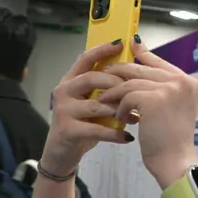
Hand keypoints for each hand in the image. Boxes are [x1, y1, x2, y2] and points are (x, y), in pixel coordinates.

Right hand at [40, 40, 135, 176]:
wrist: (61, 154)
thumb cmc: (82, 124)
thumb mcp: (91, 102)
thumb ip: (105, 89)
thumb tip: (134, 74)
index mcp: (71, 80)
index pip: (86, 58)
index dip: (102, 49)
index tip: (121, 43)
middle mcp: (64, 91)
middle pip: (92, 78)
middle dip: (116, 83)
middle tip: (136, 90)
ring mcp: (63, 110)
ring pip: (97, 104)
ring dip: (119, 110)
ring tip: (135, 116)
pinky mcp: (67, 130)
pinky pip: (96, 129)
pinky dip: (114, 133)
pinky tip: (127, 137)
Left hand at [99, 35, 197, 188]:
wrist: (175, 161)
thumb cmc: (172, 139)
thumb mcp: (171, 107)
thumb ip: (161, 87)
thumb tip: (139, 69)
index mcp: (188, 82)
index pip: (160, 61)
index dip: (143, 53)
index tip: (130, 45)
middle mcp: (181, 81)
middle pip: (143, 67)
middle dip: (121, 71)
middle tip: (105, 75)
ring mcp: (169, 88)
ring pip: (131, 81)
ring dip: (115, 92)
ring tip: (105, 100)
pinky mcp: (153, 99)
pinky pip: (127, 95)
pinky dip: (120, 107)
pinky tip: (120, 117)